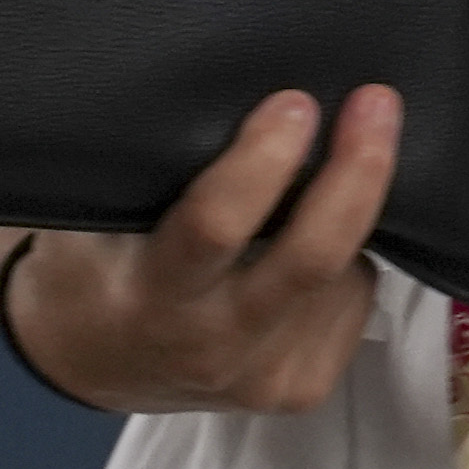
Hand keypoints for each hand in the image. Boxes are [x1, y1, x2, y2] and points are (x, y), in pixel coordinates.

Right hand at [2, 85, 400, 414]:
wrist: (92, 362)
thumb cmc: (98, 260)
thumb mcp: (100, 212)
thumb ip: (158, 166)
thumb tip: (243, 78)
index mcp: (152, 293)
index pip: (214, 228)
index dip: (262, 163)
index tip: (295, 102)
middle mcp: (212, 344)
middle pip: (309, 261)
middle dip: (355, 175)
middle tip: (376, 102)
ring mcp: (263, 376)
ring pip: (346, 275)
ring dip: (354, 208)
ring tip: (349, 151)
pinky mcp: (301, 389)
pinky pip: (355, 301)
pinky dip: (353, 255)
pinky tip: (324, 227)